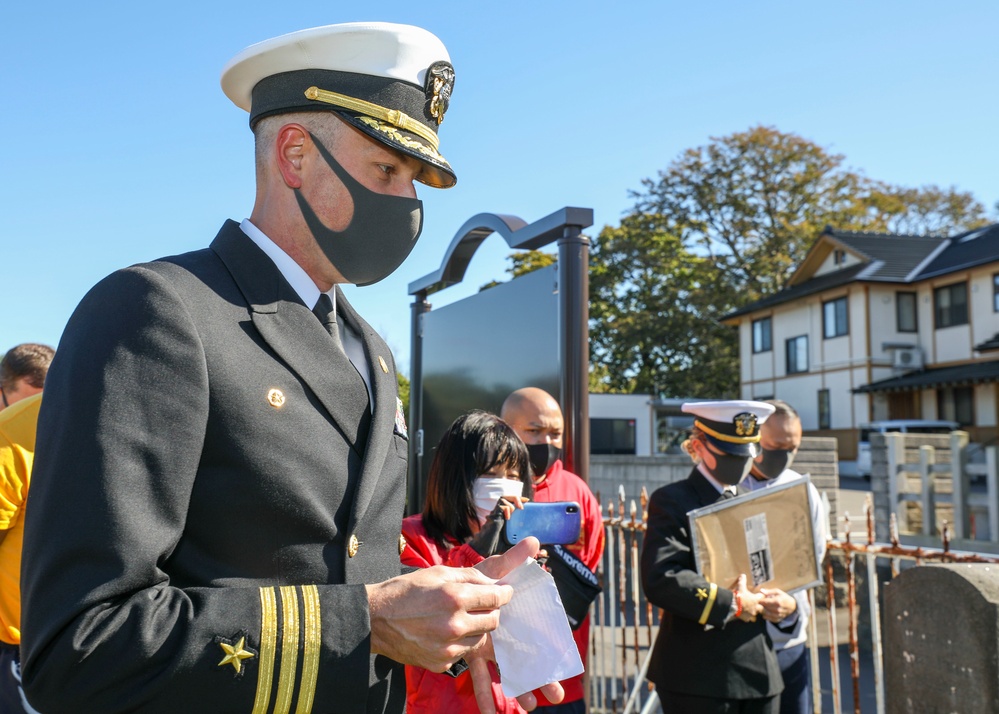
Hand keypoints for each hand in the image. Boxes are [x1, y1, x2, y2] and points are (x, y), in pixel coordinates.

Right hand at [366, 564, 512, 672]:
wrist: (375, 619)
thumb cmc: (405, 591)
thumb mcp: (437, 573)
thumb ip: (469, 576)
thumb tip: (492, 581)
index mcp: (455, 598)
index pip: (496, 598)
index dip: (504, 594)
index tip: (505, 592)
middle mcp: (454, 625)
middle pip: (493, 621)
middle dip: (491, 610)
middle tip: (483, 604)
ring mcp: (448, 648)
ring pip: (480, 638)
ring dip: (477, 627)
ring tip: (460, 617)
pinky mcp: (441, 663)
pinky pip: (463, 652)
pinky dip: (460, 642)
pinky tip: (444, 632)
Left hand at [468, 538, 564, 712]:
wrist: (434, 591)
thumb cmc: (467, 580)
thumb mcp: (490, 569)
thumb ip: (512, 559)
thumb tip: (534, 541)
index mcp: (512, 617)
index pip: (537, 636)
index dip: (551, 653)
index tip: (564, 670)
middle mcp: (503, 634)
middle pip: (526, 658)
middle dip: (542, 678)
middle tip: (557, 695)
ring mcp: (487, 646)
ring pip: (506, 672)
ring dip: (519, 689)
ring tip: (530, 707)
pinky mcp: (469, 655)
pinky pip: (478, 678)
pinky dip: (484, 697)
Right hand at [469, 497, 528, 556]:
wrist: (484, 551)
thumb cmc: (496, 548)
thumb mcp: (514, 545)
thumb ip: (523, 543)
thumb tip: (537, 547)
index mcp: (506, 519)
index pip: (512, 504)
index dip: (519, 501)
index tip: (528, 502)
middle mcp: (500, 515)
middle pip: (507, 498)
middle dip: (517, 498)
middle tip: (525, 503)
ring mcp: (496, 515)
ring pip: (503, 499)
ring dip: (512, 501)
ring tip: (518, 508)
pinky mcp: (493, 517)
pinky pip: (500, 506)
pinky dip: (506, 508)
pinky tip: (509, 517)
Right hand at [729, 574, 763, 621]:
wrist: (731, 605)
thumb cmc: (737, 595)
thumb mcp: (740, 586)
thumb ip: (742, 580)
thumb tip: (743, 575)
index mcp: (755, 599)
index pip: (763, 598)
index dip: (763, 596)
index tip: (762, 595)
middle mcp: (755, 607)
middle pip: (763, 609)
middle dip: (761, 607)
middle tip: (758, 605)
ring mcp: (751, 614)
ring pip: (756, 615)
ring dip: (754, 612)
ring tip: (750, 610)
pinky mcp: (746, 618)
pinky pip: (748, 619)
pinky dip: (747, 617)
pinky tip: (744, 614)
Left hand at [758, 588, 796, 622]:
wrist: (793, 606)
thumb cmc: (784, 597)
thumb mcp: (778, 592)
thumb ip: (769, 591)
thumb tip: (761, 590)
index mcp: (778, 601)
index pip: (766, 602)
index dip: (760, 601)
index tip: (758, 600)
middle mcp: (778, 609)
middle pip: (765, 608)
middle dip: (761, 606)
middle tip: (758, 604)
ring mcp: (779, 615)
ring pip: (767, 614)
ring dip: (762, 611)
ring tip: (761, 608)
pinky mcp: (779, 619)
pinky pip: (770, 619)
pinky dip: (766, 617)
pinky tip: (764, 614)